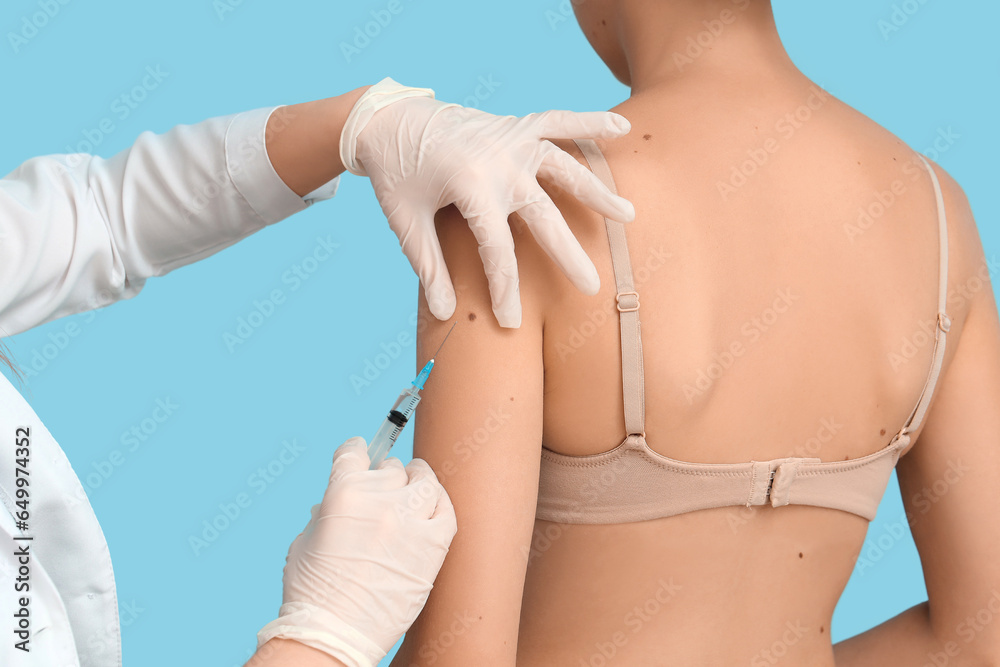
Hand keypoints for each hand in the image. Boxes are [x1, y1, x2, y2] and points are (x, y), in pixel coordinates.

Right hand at [256, 437, 456, 666]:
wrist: (335, 634)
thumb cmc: (313, 593)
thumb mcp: (305, 540)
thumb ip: (327, 512)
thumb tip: (337, 503)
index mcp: (343, 494)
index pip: (354, 454)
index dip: (356, 451)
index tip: (360, 452)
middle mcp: (379, 501)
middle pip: (392, 469)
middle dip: (386, 476)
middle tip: (386, 487)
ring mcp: (409, 522)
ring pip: (424, 483)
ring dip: (418, 481)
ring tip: (416, 484)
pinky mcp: (432, 547)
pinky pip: (446, 512)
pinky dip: (440, 505)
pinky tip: (433, 507)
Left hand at [340, 78, 635, 327]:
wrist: (386, 118)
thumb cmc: (395, 174)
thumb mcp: (406, 223)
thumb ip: (429, 267)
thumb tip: (446, 314)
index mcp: (468, 186)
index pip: (496, 249)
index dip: (504, 289)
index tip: (512, 322)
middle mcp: (497, 161)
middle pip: (542, 215)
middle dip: (566, 255)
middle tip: (592, 288)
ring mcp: (510, 140)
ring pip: (564, 169)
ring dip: (596, 191)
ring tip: (627, 216)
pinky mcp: (515, 125)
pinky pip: (559, 121)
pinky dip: (590, 121)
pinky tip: (623, 126)